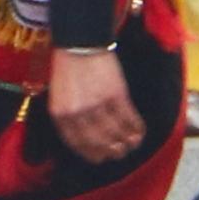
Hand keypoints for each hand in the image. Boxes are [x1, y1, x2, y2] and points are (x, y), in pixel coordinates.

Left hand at [46, 43, 146, 161]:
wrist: (80, 41)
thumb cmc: (68, 65)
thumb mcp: (58, 94)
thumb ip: (68, 114)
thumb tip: (85, 135)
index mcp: (61, 114)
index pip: (77, 143)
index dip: (91, 154)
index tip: (100, 158)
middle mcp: (78, 114)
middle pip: (98, 142)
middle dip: (110, 151)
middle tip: (119, 153)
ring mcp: (98, 105)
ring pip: (115, 134)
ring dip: (126, 142)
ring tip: (131, 144)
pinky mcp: (116, 95)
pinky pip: (129, 119)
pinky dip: (136, 128)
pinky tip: (140, 132)